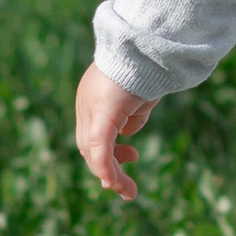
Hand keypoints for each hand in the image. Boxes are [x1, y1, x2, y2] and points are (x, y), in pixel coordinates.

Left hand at [75, 63, 154, 201]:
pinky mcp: (101, 116)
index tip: (131, 156)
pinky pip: (100, 149)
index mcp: (93, 95)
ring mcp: (90, 108)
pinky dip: (106, 168)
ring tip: (127, 191)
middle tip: (122, 185)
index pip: (93, 131)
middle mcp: (85, 103)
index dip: (107, 150)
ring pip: (93, 151)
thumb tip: (129, 131)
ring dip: (110, 174)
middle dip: (107, 167)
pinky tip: (114, 183)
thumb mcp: (141, 93)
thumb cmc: (150, 63)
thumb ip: (133, 113)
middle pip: (88, 145)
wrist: (149, 44)